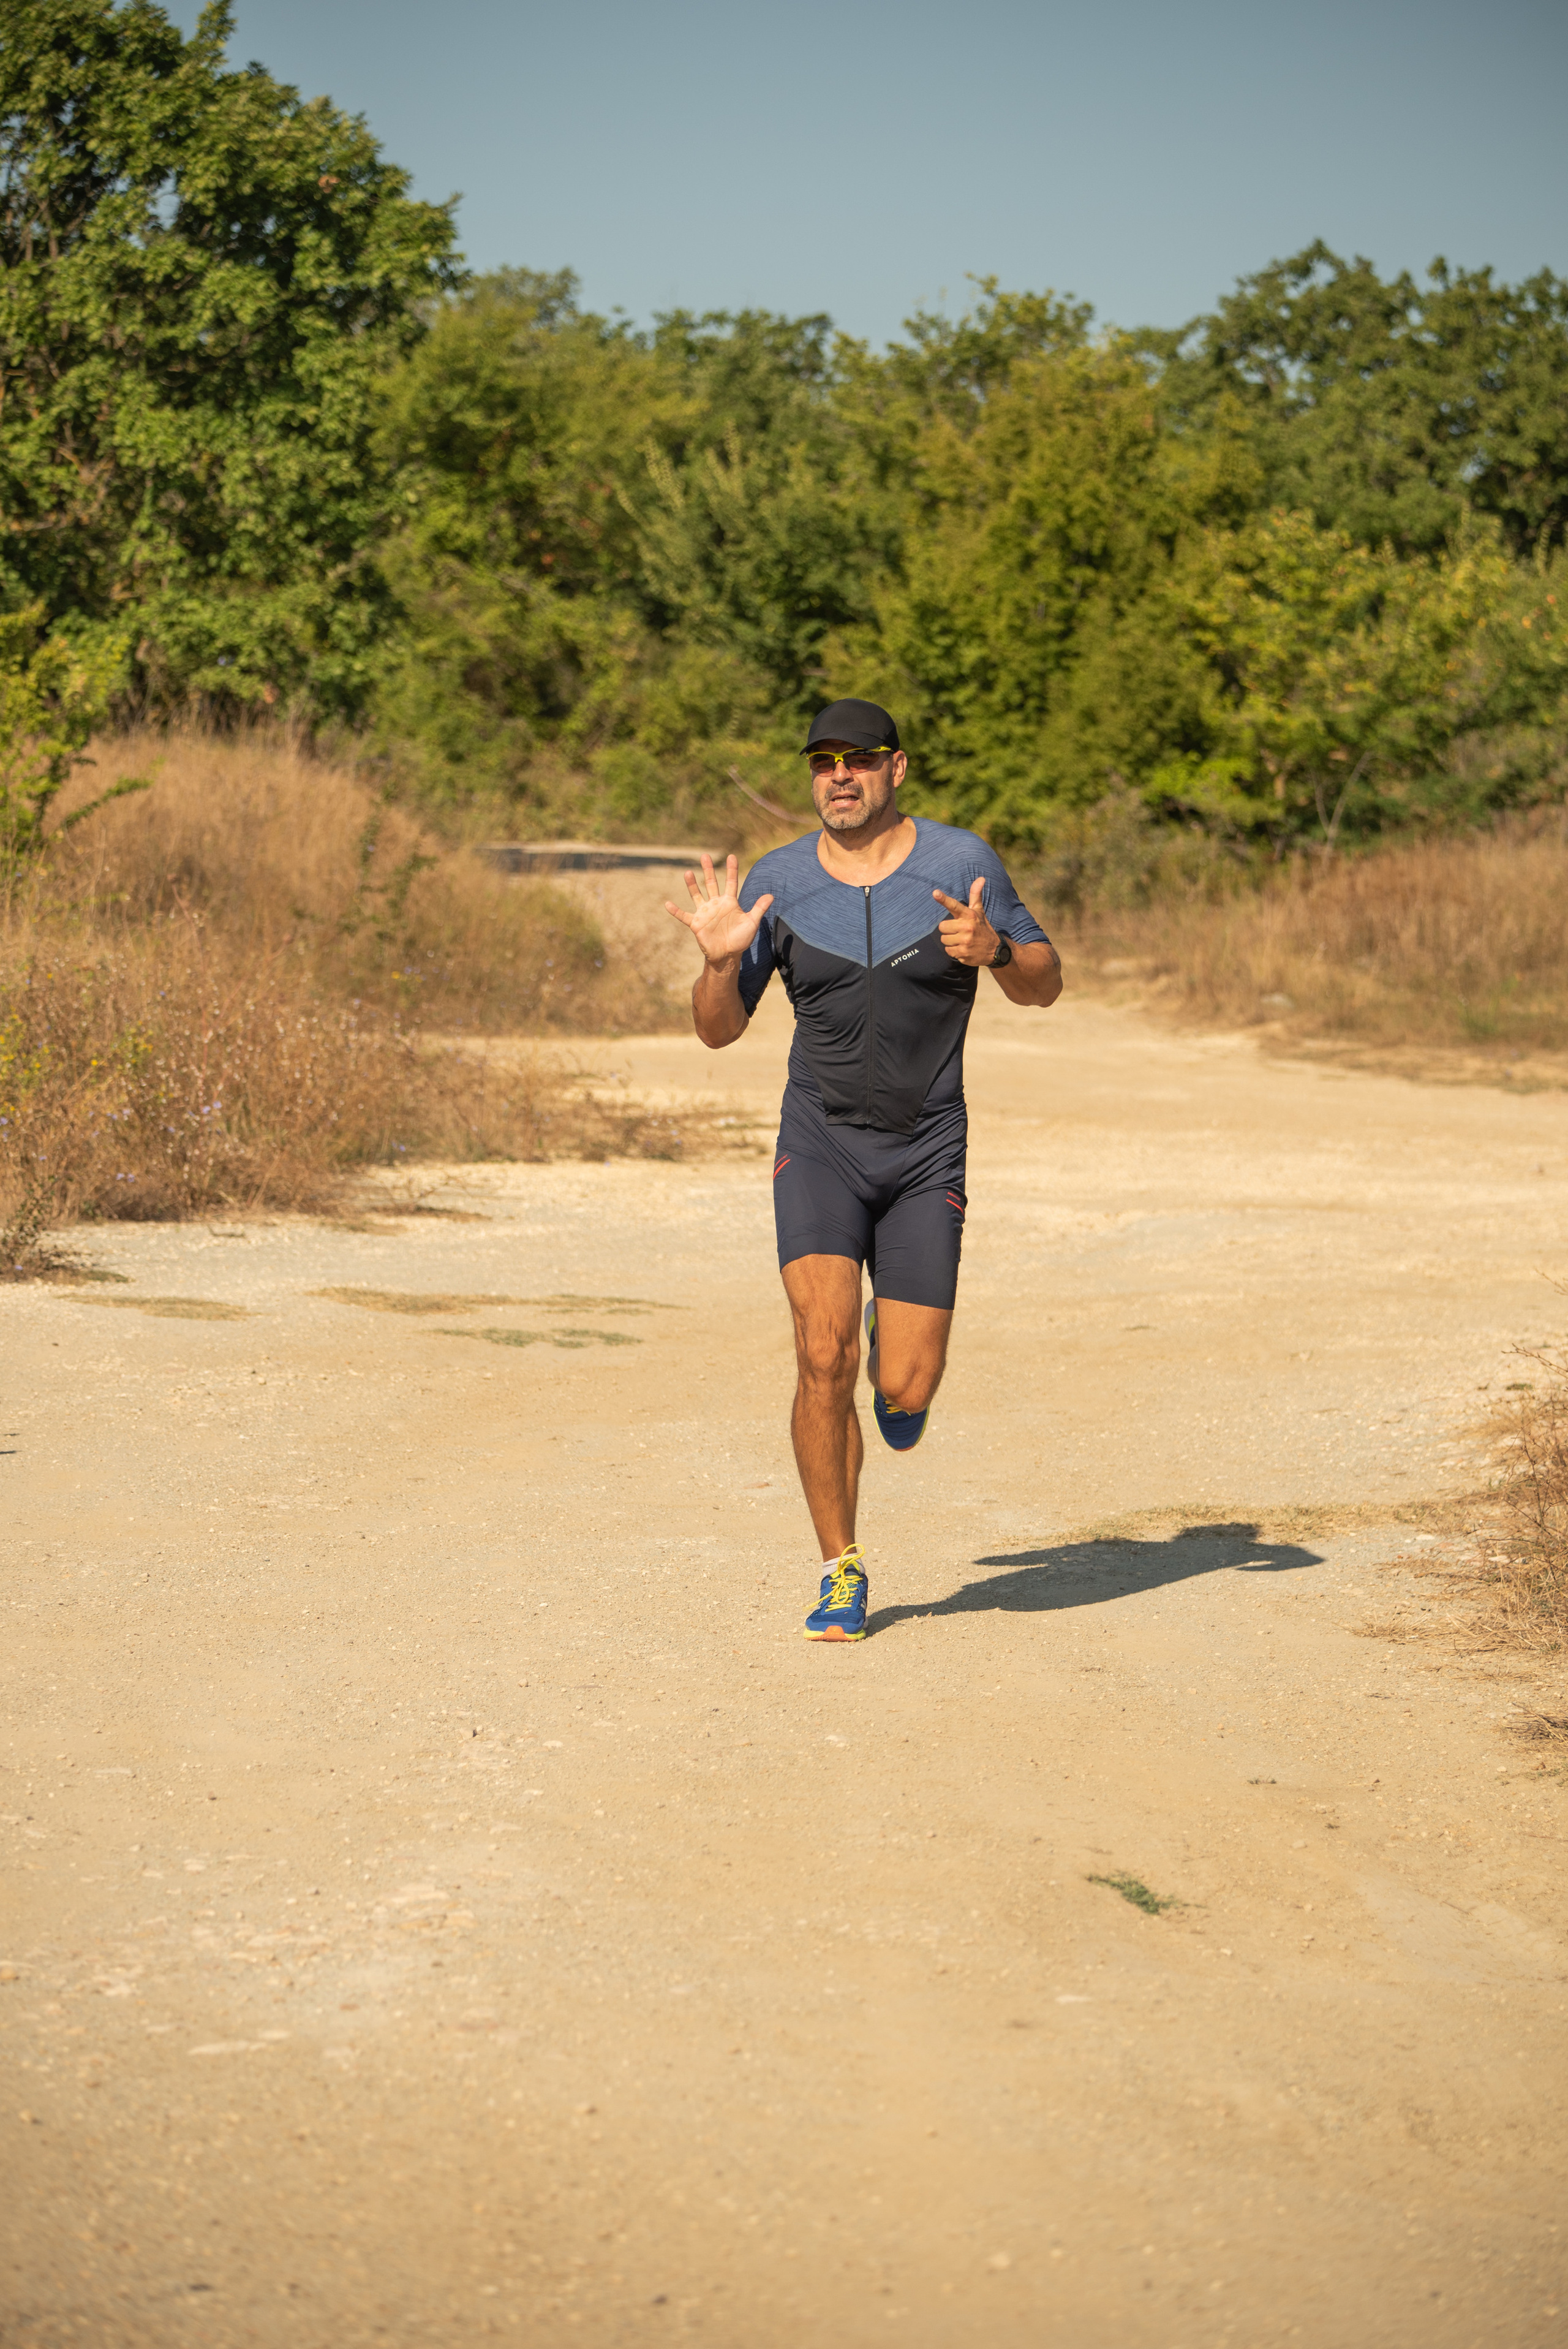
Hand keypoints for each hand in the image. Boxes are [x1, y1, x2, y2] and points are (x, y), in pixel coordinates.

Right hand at [665, 853, 773, 969]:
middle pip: (711, 883)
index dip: (731, 870)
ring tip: (687, 873)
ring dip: (692, 885)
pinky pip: (683, 915)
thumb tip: (771, 895)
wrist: (727, 955)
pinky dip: (675, 911)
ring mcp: (704, 913)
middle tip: (705, 855)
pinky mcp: (696, 923)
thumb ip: (759, 908)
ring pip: (697, 895)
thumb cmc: (740, 939)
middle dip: (708, 870)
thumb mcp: (751, 923)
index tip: (731, 856)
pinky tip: (667, 904)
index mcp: (729, 902)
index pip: (731, 882)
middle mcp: (716, 904)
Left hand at [933, 875, 999, 966]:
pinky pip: (948, 951)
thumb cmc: (982, 927)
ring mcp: (965, 941)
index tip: (935, 893)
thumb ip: (976, 895)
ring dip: (950, 941)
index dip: (944, 899)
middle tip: (958, 931)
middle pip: (942, 926)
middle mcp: (967, 927)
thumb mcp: (979, 911)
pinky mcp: (963, 953)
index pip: (954, 905)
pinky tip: (963, 948)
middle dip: (948, 930)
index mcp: (969, 915)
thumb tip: (981, 878)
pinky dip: (953, 951)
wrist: (994, 950)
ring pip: (944, 939)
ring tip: (961, 940)